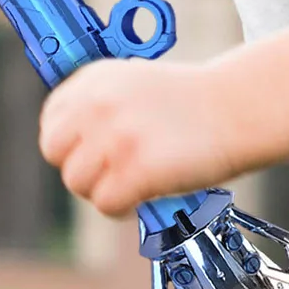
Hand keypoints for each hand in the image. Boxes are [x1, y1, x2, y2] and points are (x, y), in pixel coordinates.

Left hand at [39, 59, 245, 218]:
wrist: (238, 108)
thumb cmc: (191, 104)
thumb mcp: (134, 85)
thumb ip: (98, 107)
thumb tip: (70, 147)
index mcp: (93, 79)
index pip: (51, 121)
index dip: (69, 146)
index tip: (92, 155)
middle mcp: (98, 104)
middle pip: (55, 153)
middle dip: (80, 169)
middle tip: (112, 174)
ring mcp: (115, 136)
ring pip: (78, 182)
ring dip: (104, 190)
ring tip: (134, 183)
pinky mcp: (136, 169)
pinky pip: (106, 203)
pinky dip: (123, 208)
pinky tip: (144, 196)